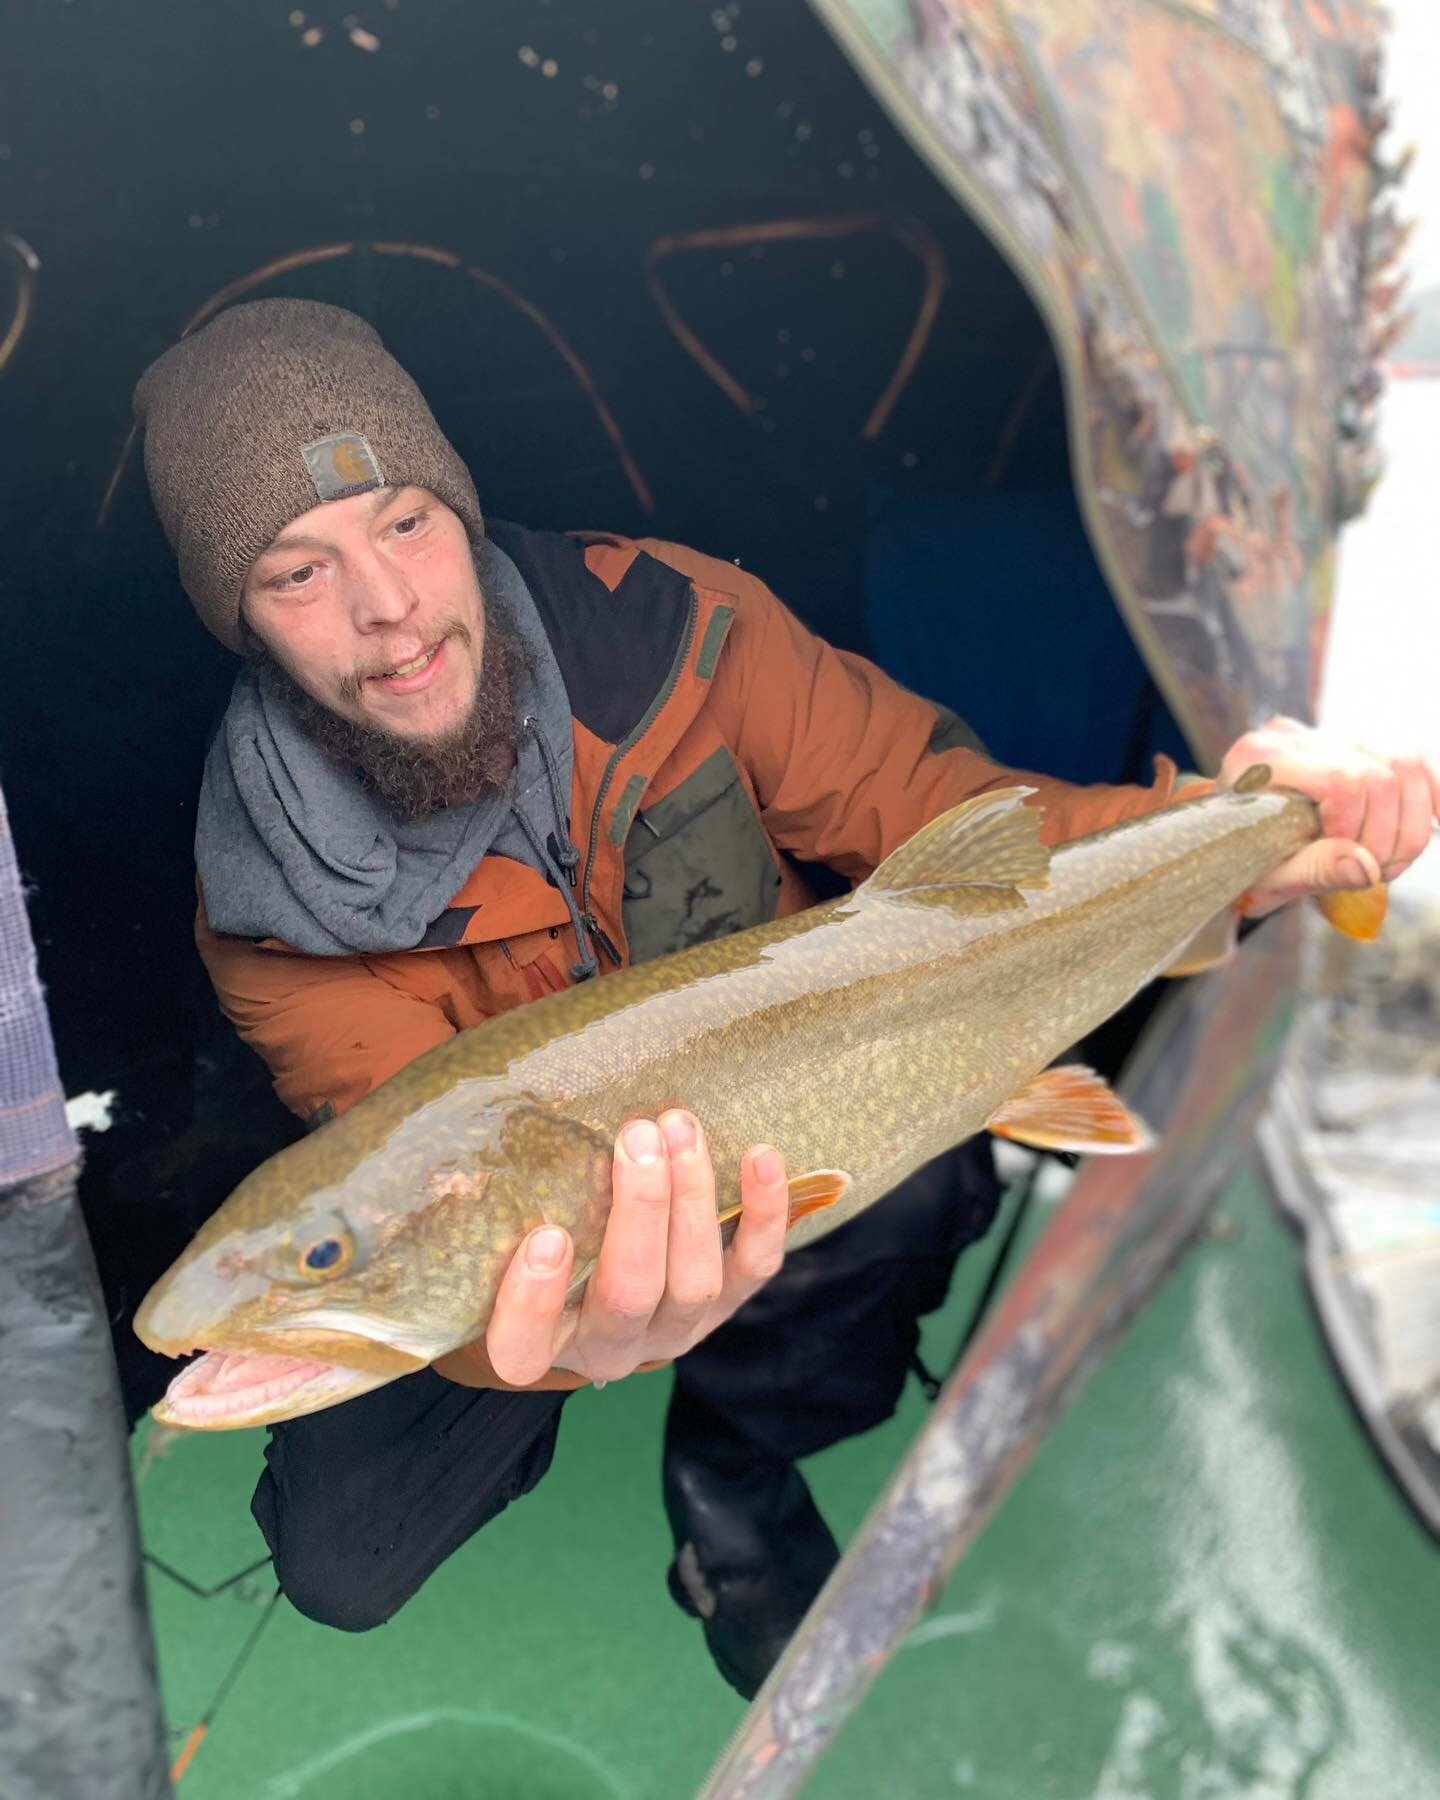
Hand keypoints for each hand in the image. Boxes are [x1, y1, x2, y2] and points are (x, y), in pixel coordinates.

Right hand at [484, 1111, 789, 1386]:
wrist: (600, 1290)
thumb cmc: (539, 1240)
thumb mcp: (504, 1234)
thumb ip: (499, 1195)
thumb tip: (490, 1104)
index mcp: (538, 1342)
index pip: (523, 1346)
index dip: (533, 1301)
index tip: (545, 1236)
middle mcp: (610, 1346)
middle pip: (629, 1295)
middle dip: (640, 1211)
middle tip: (635, 1135)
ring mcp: (674, 1330)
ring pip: (695, 1282)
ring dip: (691, 1198)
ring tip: (679, 1127)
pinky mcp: (725, 1306)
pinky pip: (754, 1268)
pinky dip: (764, 1214)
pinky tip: (762, 1157)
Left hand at [1218, 716, 1439, 915]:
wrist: (1233, 849)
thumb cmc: (1245, 865)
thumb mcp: (1270, 876)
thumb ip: (1316, 868)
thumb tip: (1367, 867)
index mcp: (1260, 758)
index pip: (1342, 779)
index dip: (1357, 829)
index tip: (1344, 863)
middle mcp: (1293, 736)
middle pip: (1381, 773)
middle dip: (1388, 836)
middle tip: (1374, 875)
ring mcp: (1328, 735)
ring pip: (1405, 762)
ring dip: (1412, 823)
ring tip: (1386, 863)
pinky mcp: (1355, 746)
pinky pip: (1412, 760)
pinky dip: (1432, 795)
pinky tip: (1434, 823)